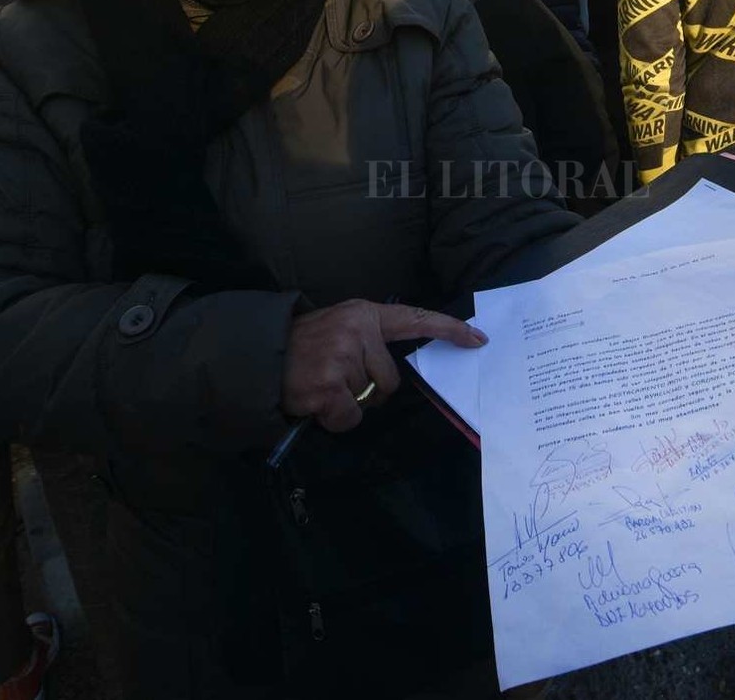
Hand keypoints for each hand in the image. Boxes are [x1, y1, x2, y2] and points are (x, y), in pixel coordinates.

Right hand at [282, 300, 487, 432]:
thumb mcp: (339, 328)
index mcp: (363, 314)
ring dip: (348, 402)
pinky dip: (334, 419)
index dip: (449, 330)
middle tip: (334, 377)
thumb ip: (370, 341)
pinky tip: (316, 403)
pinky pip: (351, 417)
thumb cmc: (302, 348)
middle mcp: (356, 331)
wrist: (256, 358)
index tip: (478, 339)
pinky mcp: (328, 387)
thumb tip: (399, 372)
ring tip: (321, 385)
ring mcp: (342, 358)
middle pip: (391, 379)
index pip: (415, 319)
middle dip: (368, 387)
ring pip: (371, 400)